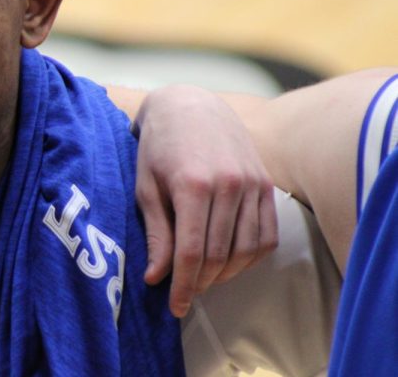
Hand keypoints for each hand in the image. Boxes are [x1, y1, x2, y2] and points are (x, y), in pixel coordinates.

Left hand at [133, 85, 277, 317]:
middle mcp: (229, 184)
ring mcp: (253, 184)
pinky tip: (228, 262)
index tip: (174, 307)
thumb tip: (157, 278)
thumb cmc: (159, 147)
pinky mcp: (267, 185)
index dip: (184, 286)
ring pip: (247, 250)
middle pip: (221, 255)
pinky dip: (249, 257)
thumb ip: (156, 233)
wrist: (191, 105)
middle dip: (201, 283)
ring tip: (203, 279)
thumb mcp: (147, 187)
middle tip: (184, 295)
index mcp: (194, 184)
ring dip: (226, 275)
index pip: (193, 252)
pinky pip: (266, 235)